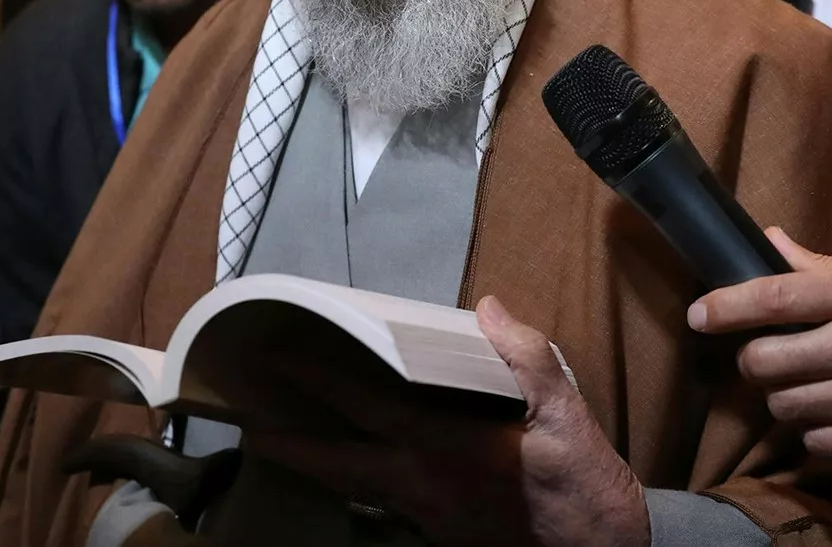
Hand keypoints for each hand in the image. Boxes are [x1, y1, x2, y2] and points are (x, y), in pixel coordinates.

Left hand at [247, 296, 649, 546]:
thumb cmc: (583, 487)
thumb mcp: (566, 413)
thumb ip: (523, 356)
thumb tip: (487, 308)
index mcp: (445, 446)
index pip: (366, 406)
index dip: (319, 380)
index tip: (279, 357)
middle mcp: (421, 484)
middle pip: (336, 465)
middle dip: (288, 445)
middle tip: (248, 424)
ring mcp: (425, 516)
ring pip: (353, 491)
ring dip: (315, 467)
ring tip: (279, 444)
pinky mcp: (436, 537)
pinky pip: (380, 508)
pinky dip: (353, 488)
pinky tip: (347, 476)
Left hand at [687, 227, 831, 457]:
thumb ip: (821, 267)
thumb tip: (767, 239)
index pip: (775, 297)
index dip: (727, 306)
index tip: (698, 314)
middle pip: (763, 361)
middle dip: (754, 359)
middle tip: (766, 353)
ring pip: (781, 404)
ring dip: (783, 394)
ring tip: (809, 381)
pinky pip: (812, 440)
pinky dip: (814, 428)